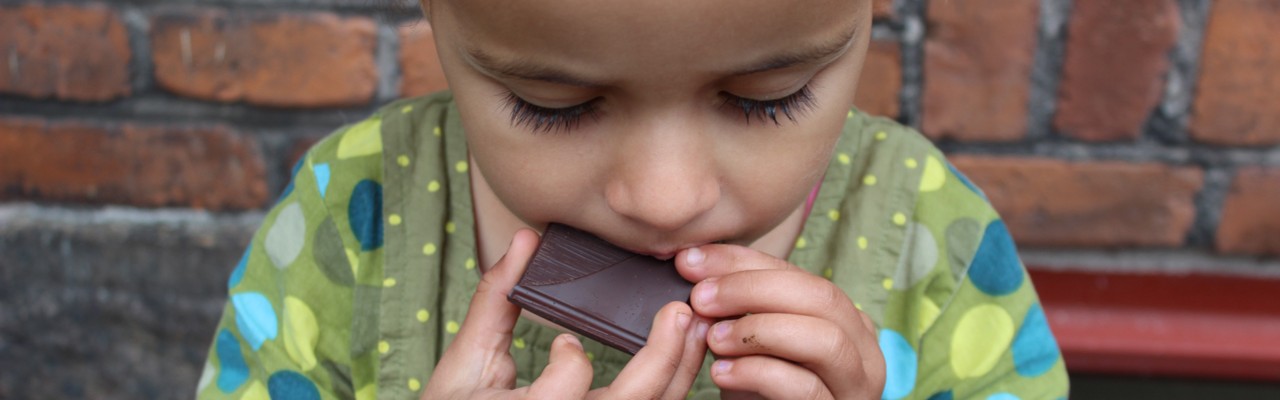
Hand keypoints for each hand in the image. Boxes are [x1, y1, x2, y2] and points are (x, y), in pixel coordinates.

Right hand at [422, 229, 710, 398]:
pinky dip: (672, 388)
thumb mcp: (464, 366)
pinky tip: (682, 360)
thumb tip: (524, 240)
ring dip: (679, 371)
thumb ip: (494, 302)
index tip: (565, 344)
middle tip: (679, 312)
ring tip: (692, 328)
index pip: (564, 388)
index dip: (570, 363)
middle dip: (661, 358)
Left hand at [676, 244, 885, 398]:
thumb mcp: (749, 343)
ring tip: (713, 338)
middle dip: (753, 289)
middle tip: (701, 297)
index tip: (691, 261)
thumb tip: (691, 261)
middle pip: (821, 297)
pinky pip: (806, 387)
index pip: (797, 275)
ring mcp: (856, 385)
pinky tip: (721, 372)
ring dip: (760, 330)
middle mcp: (862, 349)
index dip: (742, 262)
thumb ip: (736, 304)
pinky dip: (758, 373)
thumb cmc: (758, 391)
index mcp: (844, 320)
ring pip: (825, 340)